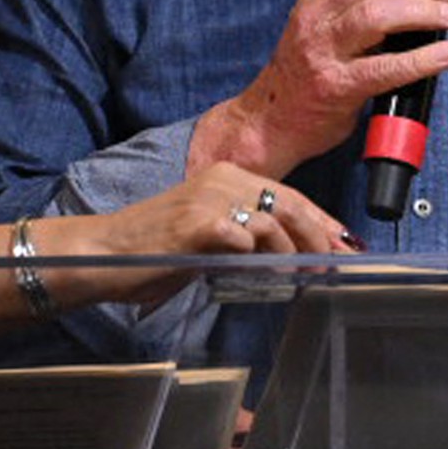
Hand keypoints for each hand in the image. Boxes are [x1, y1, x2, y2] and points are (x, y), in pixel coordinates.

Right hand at [102, 162, 353, 257]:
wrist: (104, 252)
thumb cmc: (155, 249)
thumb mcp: (207, 234)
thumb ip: (245, 236)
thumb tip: (290, 253)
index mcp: (225, 175)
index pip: (288, 194)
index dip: (320, 220)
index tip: (343, 242)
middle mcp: (221, 179)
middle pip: (289, 203)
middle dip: (319, 235)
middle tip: (334, 262)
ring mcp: (208, 198)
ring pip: (273, 219)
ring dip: (296, 249)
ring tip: (306, 272)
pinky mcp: (198, 223)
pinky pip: (244, 236)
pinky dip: (262, 256)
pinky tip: (270, 273)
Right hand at [189, 0, 447, 177]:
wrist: (272, 118)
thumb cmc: (313, 68)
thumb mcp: (328, 21)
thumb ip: (366, 1)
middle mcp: (317, 14)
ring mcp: (322, 50)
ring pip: (375, 15)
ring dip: (421, 10)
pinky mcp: (334, 86)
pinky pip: (381, 69)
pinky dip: (418, 60)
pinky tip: (443, 55)